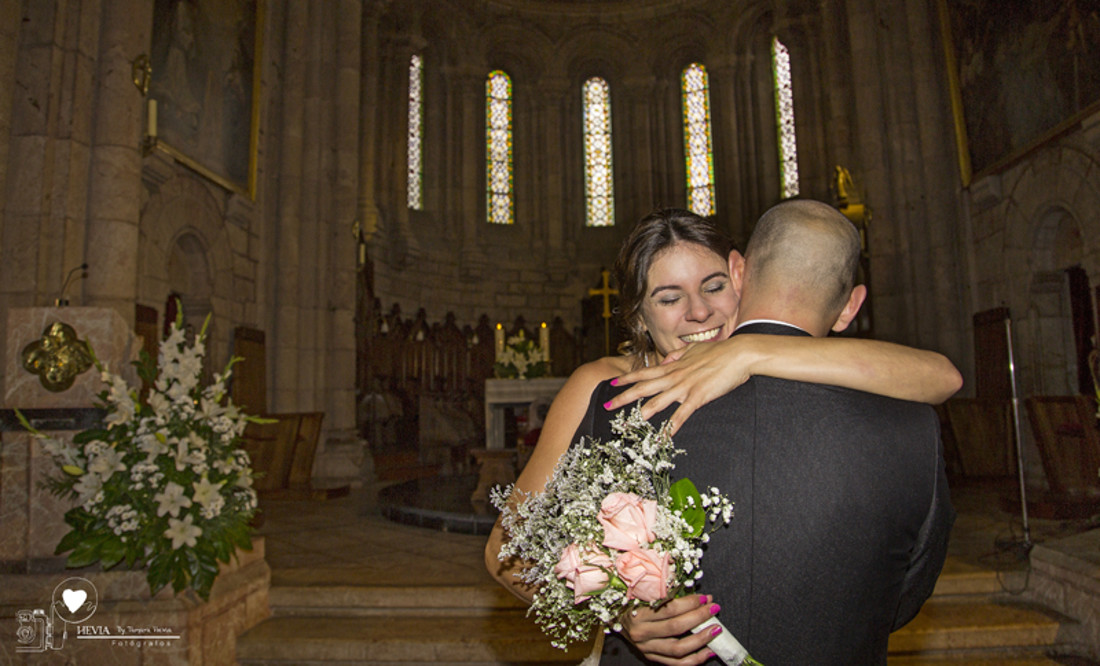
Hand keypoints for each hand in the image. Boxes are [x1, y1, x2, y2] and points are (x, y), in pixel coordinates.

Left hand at [606, 337, 757, 432]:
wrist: (738, 354)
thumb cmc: (718, 351)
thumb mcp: (693, 349)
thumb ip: (677, 355)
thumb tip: (665, 360)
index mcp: (673, 366)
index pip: (645, 373)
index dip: (627, 378)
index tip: (612, 382)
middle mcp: (675, 377)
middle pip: (644, 388)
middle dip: (624, 397)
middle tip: (607, 405)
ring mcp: (685, 387)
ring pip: (658, 402)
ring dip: (641, 413)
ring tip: (627, 422)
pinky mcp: (698, 397)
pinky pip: (681, 414)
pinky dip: (671, 426)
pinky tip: (663, 436)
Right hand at [618, 594, 722, 664]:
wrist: (615, 619)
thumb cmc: (632, 603)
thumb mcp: (646, 595)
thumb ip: (671, 596)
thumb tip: (703, 598)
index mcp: (638, 613)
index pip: (669, 609)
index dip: (690, 603)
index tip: (705, 598)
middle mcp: (641, 633)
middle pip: (676, 628)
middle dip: (699, 618)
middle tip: (714, 609)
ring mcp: (646, 648)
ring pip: (678, 649)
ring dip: (701, 639)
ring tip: (716, 630)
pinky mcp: (652, 658)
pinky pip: (677, 664)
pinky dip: (696, 658)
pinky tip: (709, 651)